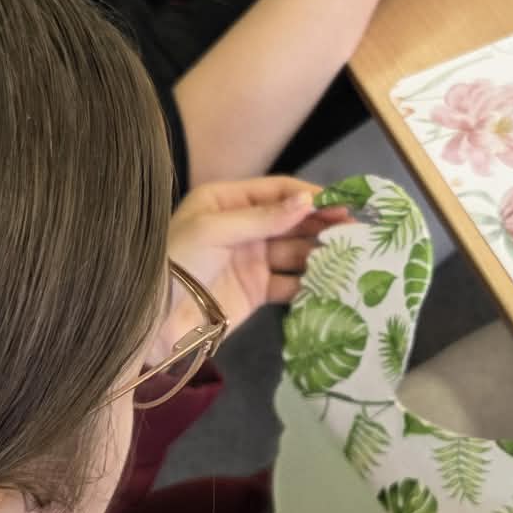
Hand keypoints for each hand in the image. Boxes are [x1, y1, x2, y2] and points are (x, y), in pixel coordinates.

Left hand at [167, 178, 348, 334]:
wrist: (156, 320)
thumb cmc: (179, 262)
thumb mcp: (215, 230)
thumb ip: (264, 218)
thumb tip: (308, 202)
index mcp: (225, 202)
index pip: (276, 191)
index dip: (309, 195)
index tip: (341, 201)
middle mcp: (241, 227)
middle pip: (290, 220)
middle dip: (321, 222)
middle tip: (356, 227)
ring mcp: (250, 260)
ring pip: (294, 250)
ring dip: (320, 251)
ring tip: (352, 252)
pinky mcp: (256, 291)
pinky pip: (290, 282)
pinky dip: (310, 282)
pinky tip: (333, 280)